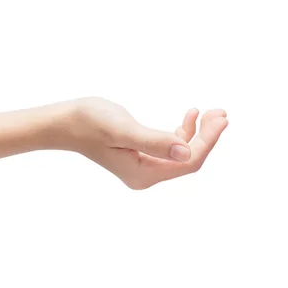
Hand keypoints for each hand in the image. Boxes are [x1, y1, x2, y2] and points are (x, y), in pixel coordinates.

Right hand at [65, 97, 227, 188]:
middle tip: (221, 112)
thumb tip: (186, 152)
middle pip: (188, 159)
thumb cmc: (89, 122)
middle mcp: (146, 176)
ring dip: (198, 133)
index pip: (188, 161)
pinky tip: (189, 115)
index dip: (208, 140)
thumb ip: (154, 141)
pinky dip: (182, 132)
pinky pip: (171, 147)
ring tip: (210, 111)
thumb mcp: (123, 129)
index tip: (221, 118)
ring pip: (182, 153)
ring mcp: (143, 167)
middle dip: (207, 136)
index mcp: (143, 174)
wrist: (65, 122)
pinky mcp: (140, 155)